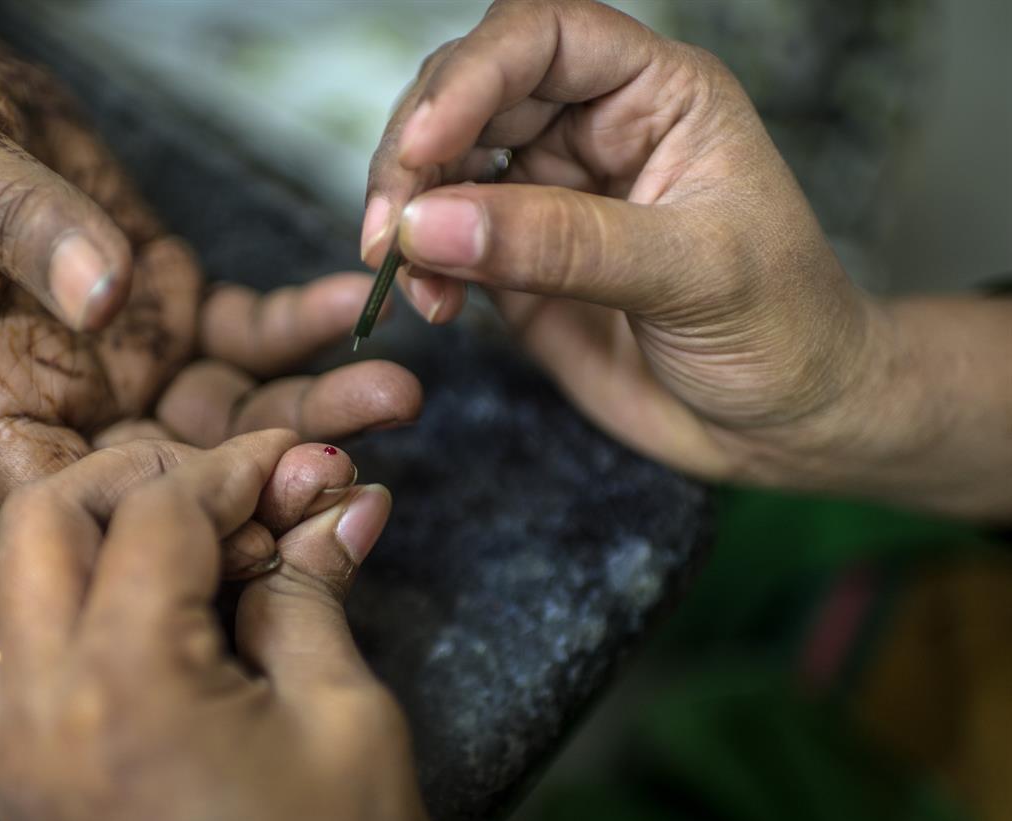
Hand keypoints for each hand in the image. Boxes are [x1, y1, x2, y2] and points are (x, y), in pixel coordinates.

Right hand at [0, 25, 418, 504]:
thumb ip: (28, 233)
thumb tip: (106, 298)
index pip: (69, 493)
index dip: (150, 517)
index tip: (239, 514)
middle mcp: (70, 401)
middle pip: (175, 470)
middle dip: (265, 477)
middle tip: (350, 466)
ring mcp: (130, 362)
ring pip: (233, 413)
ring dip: (313, 410)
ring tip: (395, 393)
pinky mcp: (175, 311)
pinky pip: (251, 335)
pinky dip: (304, 325)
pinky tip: (352, 305)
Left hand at [0, 431, 443, 820]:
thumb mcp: (348, 722)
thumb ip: (312, 594)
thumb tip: (337, 501)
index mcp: (128, 689)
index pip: (157, 515)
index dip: (237, 472)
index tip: (299, 467)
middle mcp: (40, 716)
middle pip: (40, 519)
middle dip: (134, 479)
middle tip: (225, 492)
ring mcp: (14, 761)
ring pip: (1, 584)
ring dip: (85, 542)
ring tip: (187, 555)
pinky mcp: (20, 794)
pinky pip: (7, 661)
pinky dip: (64, 610)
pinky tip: (149, 623)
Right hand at [364, 0, 884, 489]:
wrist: (785, 425)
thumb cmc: (783, 328)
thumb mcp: (691, 273)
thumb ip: (563, 243)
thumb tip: (434, 224)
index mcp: (655, 94)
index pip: (543, 38)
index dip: (473, 76)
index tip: (426, 145)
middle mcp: (593, 130)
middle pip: (470, 94)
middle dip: (416, 153)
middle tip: (390, 230)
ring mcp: (548, 197)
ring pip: (443, 167)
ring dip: (407, 213)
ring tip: (404, 273)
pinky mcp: (518, 265)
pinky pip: (444, 244)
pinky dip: (420, 268)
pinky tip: (432, 304)